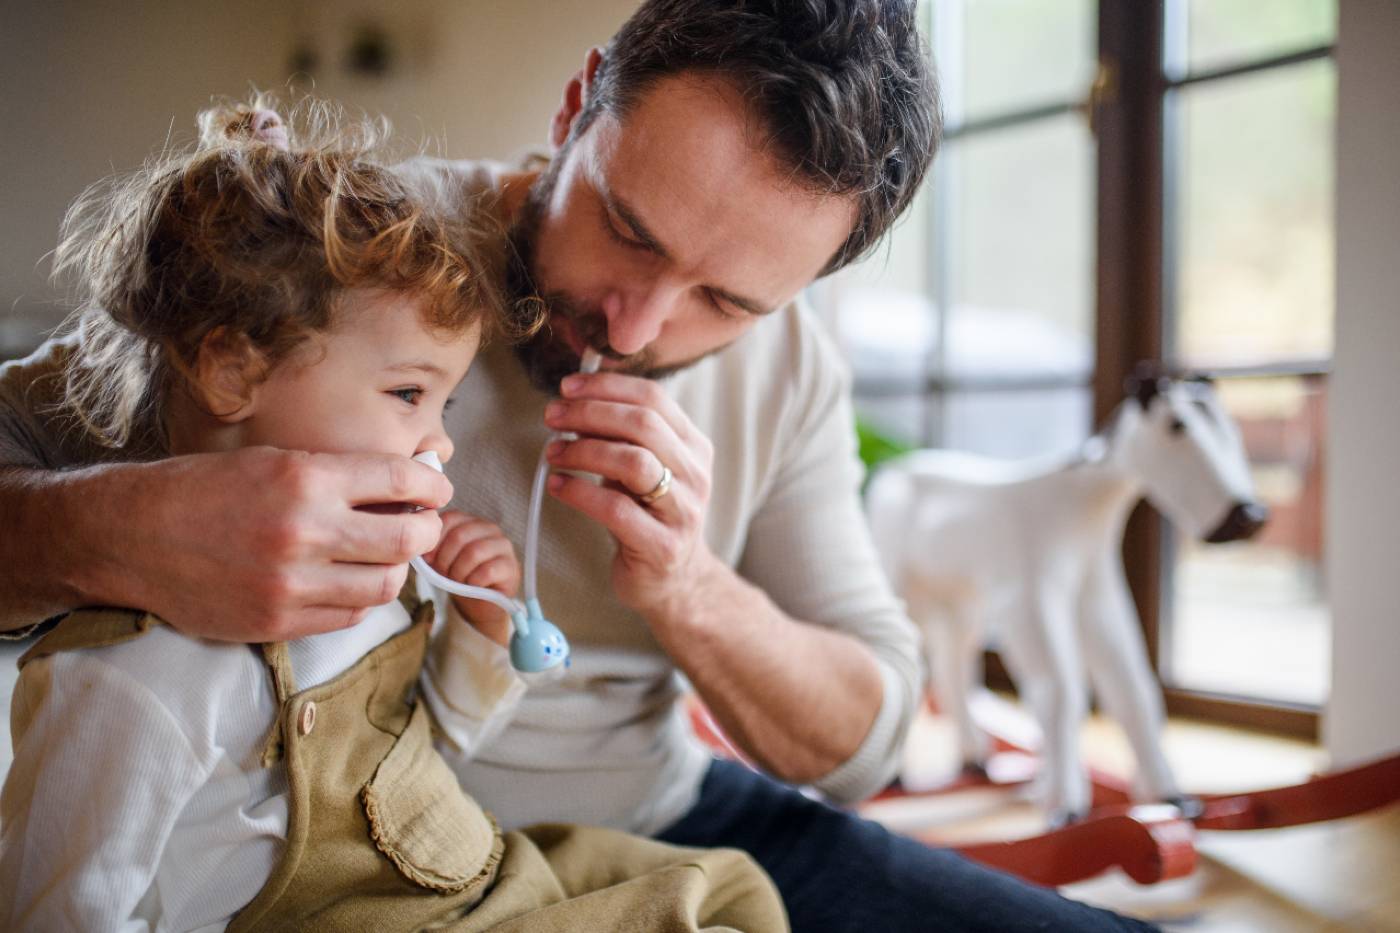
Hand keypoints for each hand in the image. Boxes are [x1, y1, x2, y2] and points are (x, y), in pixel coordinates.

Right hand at [93, 447, 451, 641]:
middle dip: (427, 529)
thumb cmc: (205, 490)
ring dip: (396, 567)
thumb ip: (340, 475)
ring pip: (385, 584)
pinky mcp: (278, 623)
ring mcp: (292, 584)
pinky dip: (361, 597)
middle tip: (423, 523)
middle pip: (407, 539)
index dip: (431, 484)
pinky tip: (350, 579)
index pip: (399, 480)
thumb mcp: (273, 460)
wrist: (133, 536)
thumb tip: (407, 482)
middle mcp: (304, 532)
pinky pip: (350, 616)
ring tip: (385, 553)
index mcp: (305, 479)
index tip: (438, 489)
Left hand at [423, 510, 518, 646]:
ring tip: (457, 581)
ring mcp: (503, 546)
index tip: (429, 559)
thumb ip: (432, 549)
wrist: (481, 602)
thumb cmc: (459, 577)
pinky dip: (474, 581)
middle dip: (445, 559)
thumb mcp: (441, 560)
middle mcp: (489, 528)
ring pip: (474, 552)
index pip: (450, 518)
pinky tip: (472, 586)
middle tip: (443, 574)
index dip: (435, 540)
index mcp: (470, 521)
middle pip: (460, 535)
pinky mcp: (511, 566)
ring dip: (459, 571)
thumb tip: (419, 549)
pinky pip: (488, 570)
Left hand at [542, 371, 718, 618]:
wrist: (674, 581)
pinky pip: (615, 509)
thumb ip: (621, 436)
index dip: (607, 386)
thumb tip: (574, 400)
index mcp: (692, 446)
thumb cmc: (648, 516)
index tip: (568, 387)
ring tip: (553, 452)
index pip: (653, 398)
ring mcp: (682, 511)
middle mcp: (694, 474)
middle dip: (590, 413)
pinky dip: (579, 492)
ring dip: (583, 450)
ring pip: (633, 462)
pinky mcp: (662, 546)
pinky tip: (558, 486)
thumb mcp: (644, 469)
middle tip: (552, 416)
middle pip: (643, 424)